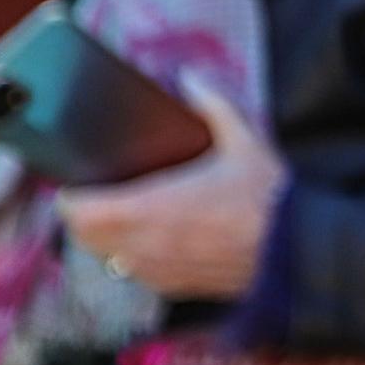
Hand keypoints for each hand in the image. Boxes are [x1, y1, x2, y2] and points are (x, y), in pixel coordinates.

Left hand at [56, 78, 286, 299]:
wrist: (293, 249)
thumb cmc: (266, 197)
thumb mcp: (243, 140)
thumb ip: (212, 105)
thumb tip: (189, 77)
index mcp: (151, 206)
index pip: (78, 212)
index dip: (71, 197)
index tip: (77, 183)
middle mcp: (144, 244)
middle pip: (81, 237)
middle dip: (83, 217)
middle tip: (97, 196)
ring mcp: (155, 270)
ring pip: (104, 258)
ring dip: (104, 239)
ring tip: (123, 217)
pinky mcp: (171, 287)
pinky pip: (133, 274)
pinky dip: (132, 257)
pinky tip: (156, 239)